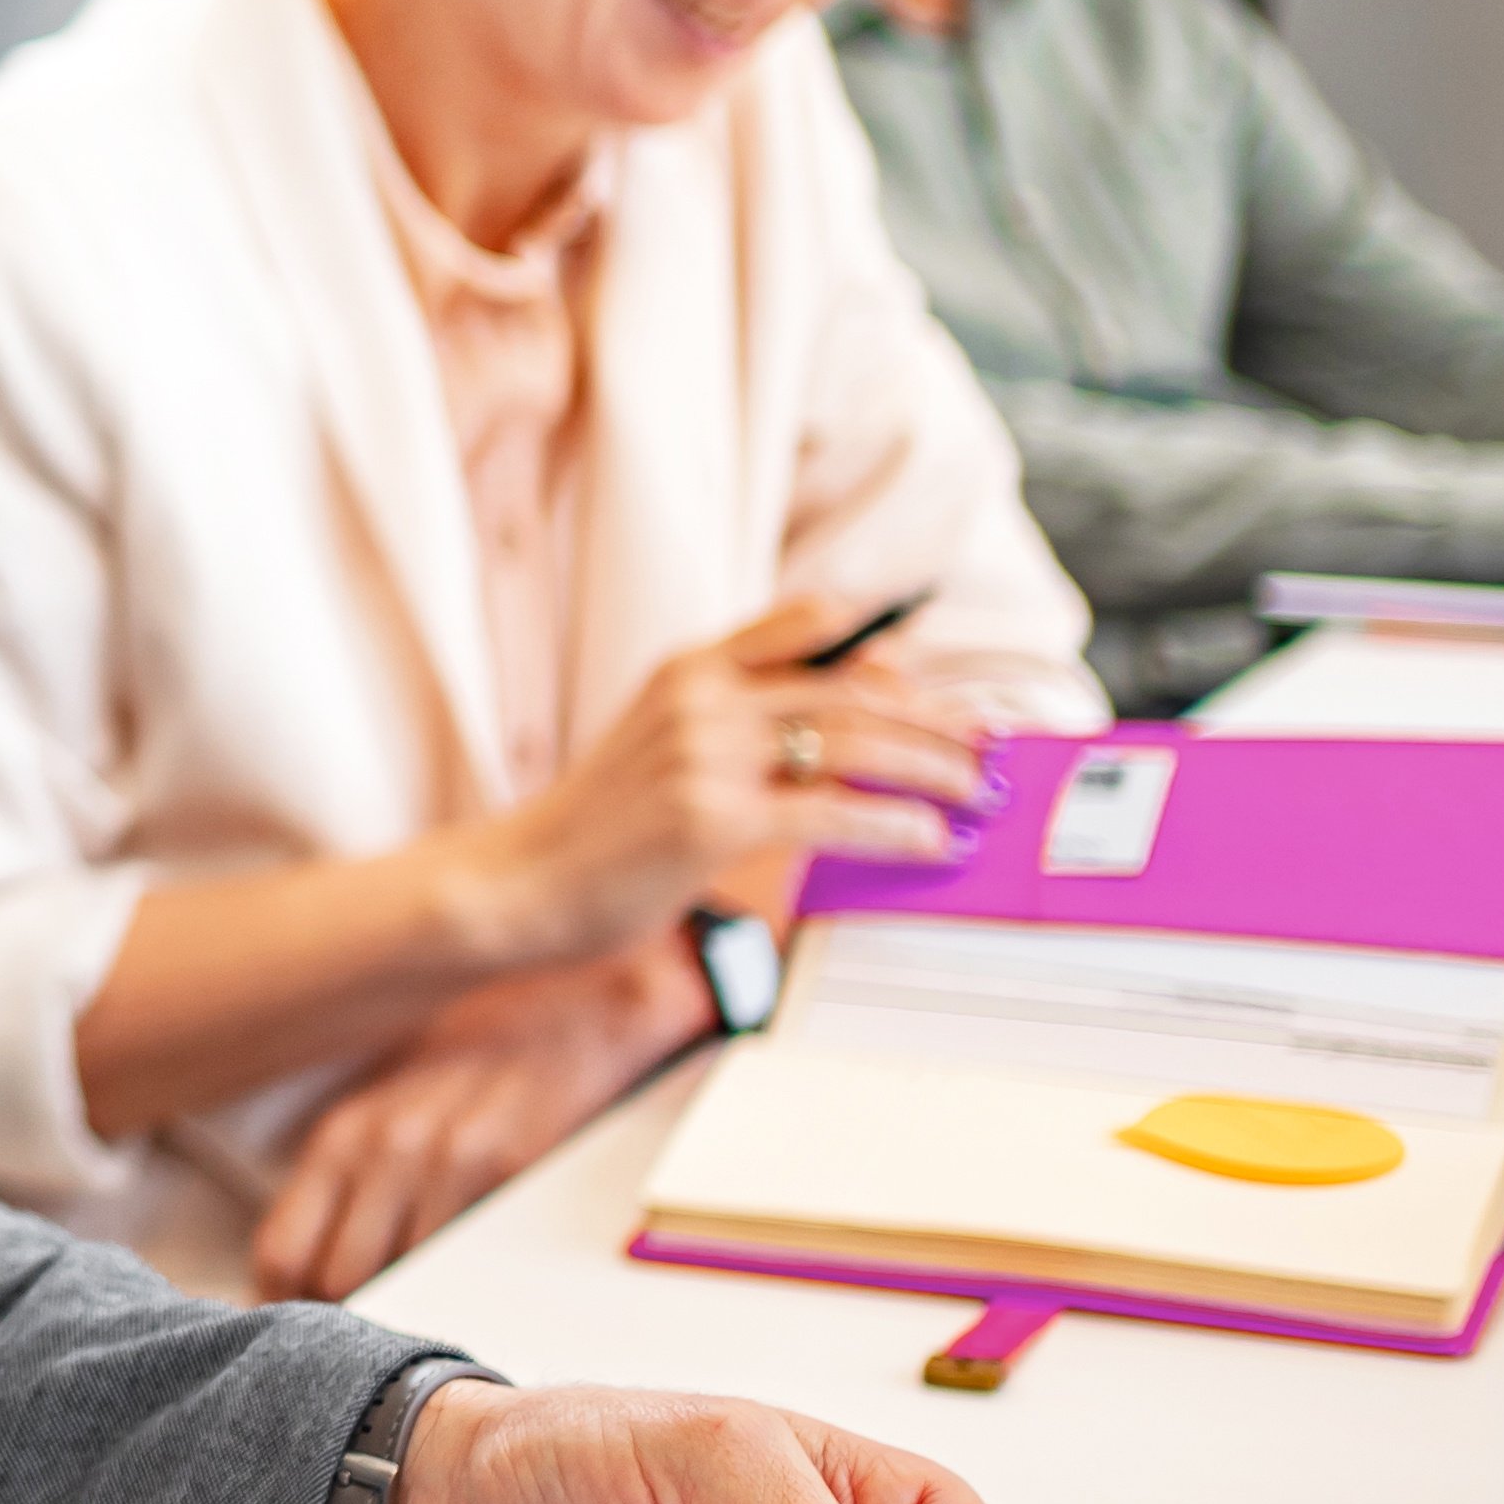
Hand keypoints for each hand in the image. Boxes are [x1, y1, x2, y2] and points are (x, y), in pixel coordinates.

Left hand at [249, 939, 706, 1301]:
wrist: (575, 998)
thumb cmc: (476, 1055)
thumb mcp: (387, 1103)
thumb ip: (349, 1177)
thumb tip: (313, 1266)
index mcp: (342, 1135)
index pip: (281, 1256)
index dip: (293, 1306)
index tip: (316, 1325)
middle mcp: (385, 1149)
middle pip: (338, 1283)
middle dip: (354, 1315)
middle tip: (381, 1327)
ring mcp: (452, 1161)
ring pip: (407, 1284)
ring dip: (417, 1310)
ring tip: (435, 1312)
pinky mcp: (515, 1168)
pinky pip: (475, 1266)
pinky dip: (471, 1292)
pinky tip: (482, 1285)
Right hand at [458, 599, 991, 971]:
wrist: (519, 882)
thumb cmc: (598, 826)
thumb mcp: (663, 742)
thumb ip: (741, 717)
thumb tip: (845, 711)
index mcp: (690, 667)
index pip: (810, 622)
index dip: (885, 650)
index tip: (935, 686)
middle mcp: (702, 697)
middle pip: (853, 687)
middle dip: (934, 718)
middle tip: (984, 746)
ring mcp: (705, 754)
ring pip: (855, 742)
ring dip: (932, 768)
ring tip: (973, 792)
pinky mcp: (713, 818)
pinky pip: (833, 813)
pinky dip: (895, 825)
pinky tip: (927, 840)